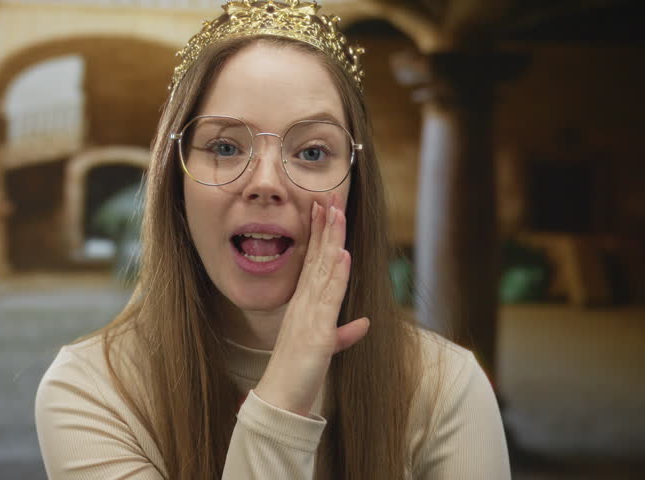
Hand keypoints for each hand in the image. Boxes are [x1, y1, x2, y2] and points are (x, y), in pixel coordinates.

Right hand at [254, 196, 369, 415]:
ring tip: (336, 212)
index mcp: (305, 304)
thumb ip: (344, 334)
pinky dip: (336, 275)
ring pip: (323, 269)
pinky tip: (342, 255)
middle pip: (318, 257)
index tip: (324, 209)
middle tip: (328, 196)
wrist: (282, 396)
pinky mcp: (316, 329)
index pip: (315, 261)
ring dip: (331, 240)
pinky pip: (328, 297)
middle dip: (325, 226)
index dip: (321, 235)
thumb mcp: (326, 347)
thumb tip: (362, 323)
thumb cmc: (299, 372)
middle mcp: (305, 302)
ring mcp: (310, 313)